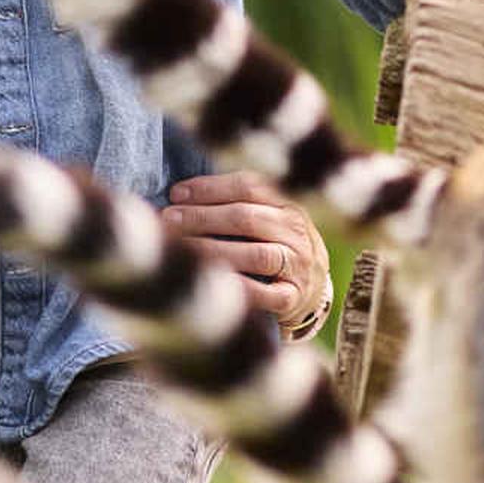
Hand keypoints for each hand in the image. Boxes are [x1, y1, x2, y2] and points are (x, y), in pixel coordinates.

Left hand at [163, 172, 328, 330]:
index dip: (210, 187)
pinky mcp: (293, 296)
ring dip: (213, 250)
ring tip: (181, 250)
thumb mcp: (266, 216)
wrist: (314, 287)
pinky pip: (266, 294)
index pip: (249, 186)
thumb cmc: (274, 244)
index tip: (176, 194)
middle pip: (246, 217)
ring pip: (256, 254)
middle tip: (169, 219)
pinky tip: (210, 282)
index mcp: (287, 203)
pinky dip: (238, 289)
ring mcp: (298, 264)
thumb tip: (179, 195)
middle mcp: (296, 230)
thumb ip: (234, 202)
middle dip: (202, 217)